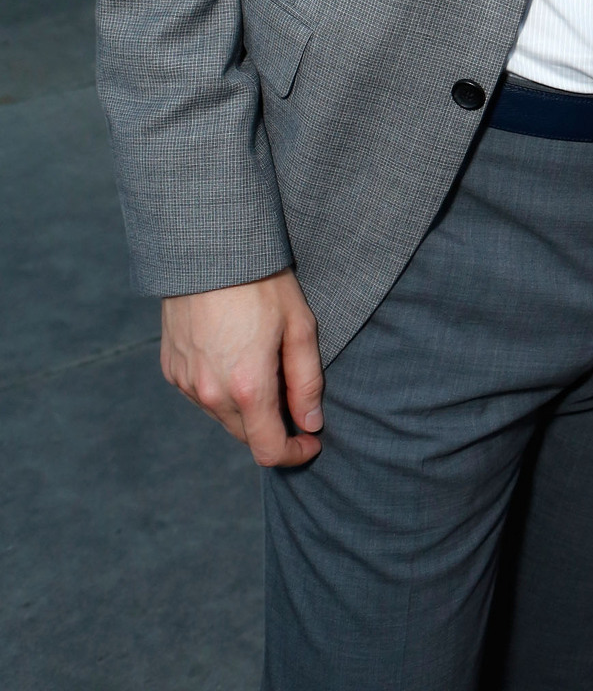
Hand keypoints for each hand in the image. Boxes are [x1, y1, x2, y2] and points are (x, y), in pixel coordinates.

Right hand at [160, 268, 323, 466]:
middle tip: (292, 393)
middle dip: (273, 427)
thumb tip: (312, 423)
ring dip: (246, 408)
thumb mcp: (299, 326)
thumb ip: (307, 381)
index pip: (269, 450)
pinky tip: (234, 355)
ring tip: (263, 364)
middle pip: (246, 436)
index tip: (311, 440)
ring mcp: (186, 383)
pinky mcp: (170, 369)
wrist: (207, 249)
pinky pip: (201, 395)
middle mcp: (210, 394)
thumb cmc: (261, 282)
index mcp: (247, 387)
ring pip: (222, 417)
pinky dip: (221, 390)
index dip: (295, 453)